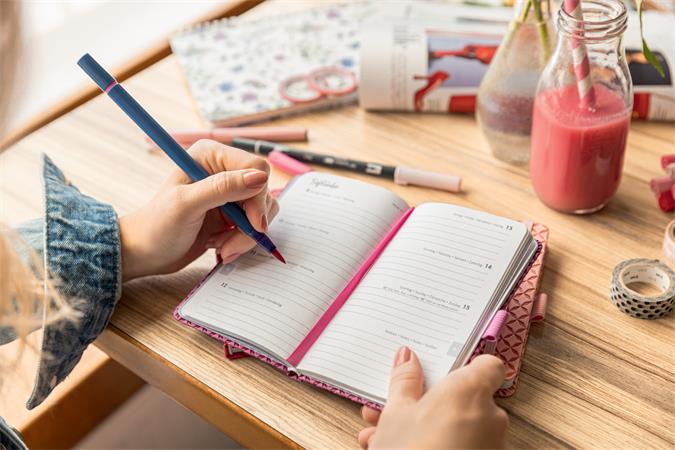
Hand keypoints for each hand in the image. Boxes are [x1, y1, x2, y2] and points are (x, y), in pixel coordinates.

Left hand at [119, 139, 278, 280]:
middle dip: (250, 223)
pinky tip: (220, 247)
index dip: (258, 197)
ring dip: (245, 236)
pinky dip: (242, 241)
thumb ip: (223, 188)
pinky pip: (255, 226)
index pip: (256, 167)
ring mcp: (230, 194)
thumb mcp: (187, 205)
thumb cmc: (158, 226)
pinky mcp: (234, 214)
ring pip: (263, 212)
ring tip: (220, 247)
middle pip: (262, 192)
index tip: (253, 223)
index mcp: (211, 155)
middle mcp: (224, 171)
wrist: (146, 253)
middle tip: (228, 244)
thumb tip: (260, 177)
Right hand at [359, 349, 507, 449]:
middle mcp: (490, 418)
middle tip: (395, 405)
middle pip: (464, 398)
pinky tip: (396, 449)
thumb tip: (407, 358)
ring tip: (382, 434)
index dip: (466, 363)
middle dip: (427, 401)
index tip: (442, 367)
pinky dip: (436, 444)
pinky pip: (462, 446)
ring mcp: (491, 445)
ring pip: (457, 426)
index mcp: (470, 392)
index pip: (487, 365)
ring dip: (425, 426)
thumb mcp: (396, 413)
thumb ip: (405, 381)